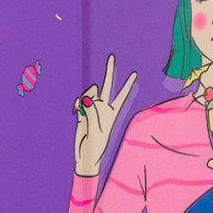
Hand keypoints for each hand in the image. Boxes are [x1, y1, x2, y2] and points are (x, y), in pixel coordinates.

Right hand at [74, 53, 137, 176]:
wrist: (85, 155)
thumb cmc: (95, 146)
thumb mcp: (96, 130)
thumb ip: (91, 112)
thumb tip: (87, 99)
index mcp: (112, 113)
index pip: (122, 95)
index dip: (128, 85)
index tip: (134, 73)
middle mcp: (103, 107)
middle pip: (108, 86)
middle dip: (109, 71)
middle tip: (112, 57)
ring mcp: (92, 108)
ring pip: (90, 92)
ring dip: (86, 97)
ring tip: (83, 110)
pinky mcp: (82, 111)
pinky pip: (80, 100)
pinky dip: (78, 103)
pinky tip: (77, 111)